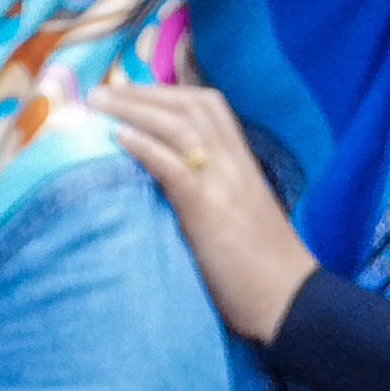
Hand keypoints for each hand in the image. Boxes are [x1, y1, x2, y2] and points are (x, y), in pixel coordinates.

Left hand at [96, 79, 318, 347]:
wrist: (290, 302)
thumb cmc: (260, 270)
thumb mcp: (232, 217)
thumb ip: (206, 191)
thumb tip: (164, 181)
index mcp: (242, 164)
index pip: (209, 106)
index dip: (168, 90)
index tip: (129, 88)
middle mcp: (235, 164)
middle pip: (192, 106)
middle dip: (145, 91)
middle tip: (102, 90)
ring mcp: (225, 184)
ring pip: (182, 126)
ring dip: (136, 108)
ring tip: (99, 103)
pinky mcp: (211, 212)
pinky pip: (176, 167)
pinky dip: (146, 147)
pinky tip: (119, 136)